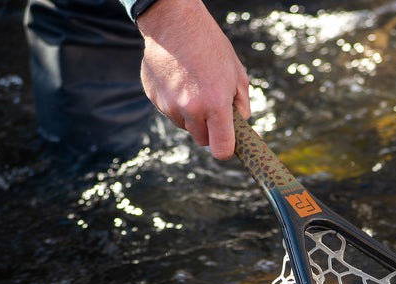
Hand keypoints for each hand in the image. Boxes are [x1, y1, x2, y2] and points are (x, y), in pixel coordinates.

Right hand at [137, 0, 250, 158]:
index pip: (221, 149)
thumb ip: (241, 106)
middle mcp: (190, 108)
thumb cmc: (211, 47)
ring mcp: (169, 104)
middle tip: (213, 108)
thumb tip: (240, 127)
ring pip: (184, 126)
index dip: (226, 149)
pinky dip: (175, 103)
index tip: (227, 143)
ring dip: (191, 116)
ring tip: (194, 87)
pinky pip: (169, 112)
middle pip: (202, 139)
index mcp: (215, 105)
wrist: (175, 23)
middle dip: (209, 130)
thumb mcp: (237, 75)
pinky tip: (179, 81)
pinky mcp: (153, 97)